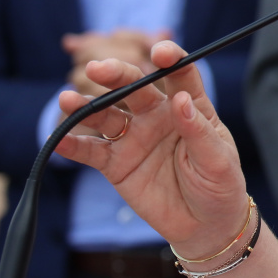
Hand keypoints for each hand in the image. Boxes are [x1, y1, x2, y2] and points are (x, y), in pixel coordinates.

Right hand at [53, 40, 248, 260]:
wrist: (204, 225)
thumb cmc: (219, 185)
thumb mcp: (218, 159)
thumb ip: (197, 130)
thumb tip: (180, 100)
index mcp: (189, 106)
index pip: (179, 75)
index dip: (170, 59)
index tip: (160, 52)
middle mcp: (157, 115)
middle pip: (134, 88)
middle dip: (116, 76)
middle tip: (98, 68)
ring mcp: (134, 137)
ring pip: (106, 115)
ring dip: (86, 106)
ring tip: (67, 99)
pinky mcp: (116, 163)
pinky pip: (91, 151)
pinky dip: (73, 144)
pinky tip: (58, 138)